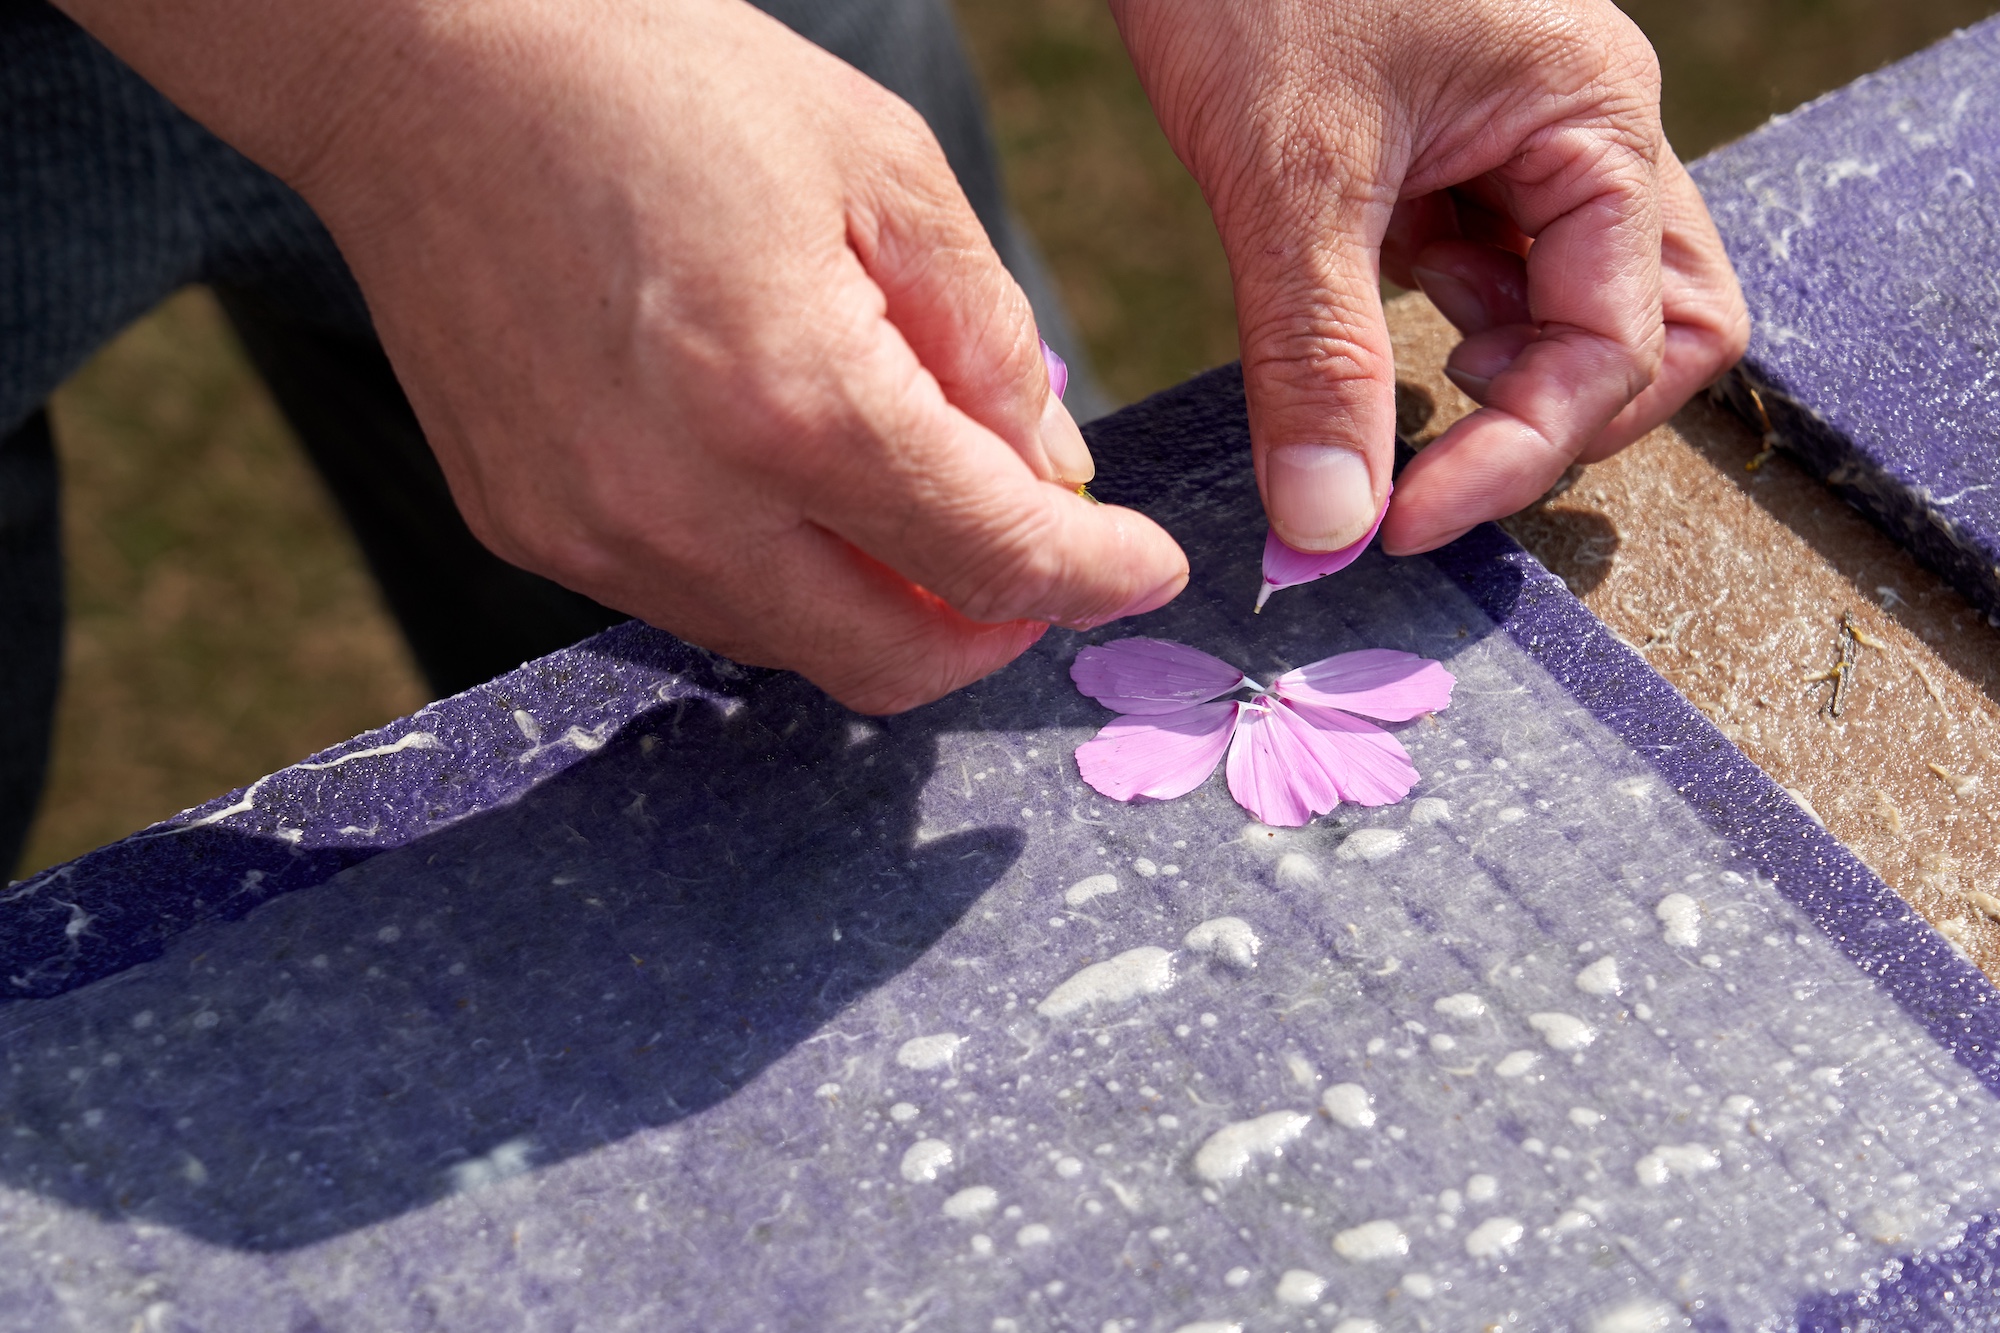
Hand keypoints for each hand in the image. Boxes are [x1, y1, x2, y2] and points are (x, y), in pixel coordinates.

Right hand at [58, 0, 1188, 712]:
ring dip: (876, 602)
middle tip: (1025, 555)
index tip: (1141, 568)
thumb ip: (986, 341)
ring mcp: (589, 534)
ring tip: (898, 491)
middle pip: (890, 664)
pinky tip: (778, 474)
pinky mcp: (525, 528)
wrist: (429, 67)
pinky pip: (691, 601)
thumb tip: (1048, 477)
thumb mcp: (882, 170)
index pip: (990, 560)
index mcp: (793, 401)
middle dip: (988, 627)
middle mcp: (682, 506)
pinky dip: (772, 572)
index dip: (1090, 579)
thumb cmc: (666, 86)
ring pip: (790, 646)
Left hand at [1110, 0, 1749, 554]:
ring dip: (1494, 365)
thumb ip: (1316, 356)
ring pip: (1570, 302)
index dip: (1520, 455)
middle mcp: (1586, 132)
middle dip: (1553, 417)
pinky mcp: (1455, 147)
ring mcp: (1525, 139)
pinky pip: (1487, 262)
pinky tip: (1356, 291)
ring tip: (1385, 354)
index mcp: (1594, 121)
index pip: (1619, 349)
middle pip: (1655, 329)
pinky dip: (1432, 313)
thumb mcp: (1288, 173)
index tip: (1402, 524)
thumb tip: (1330, 526)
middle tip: (1436, 465)